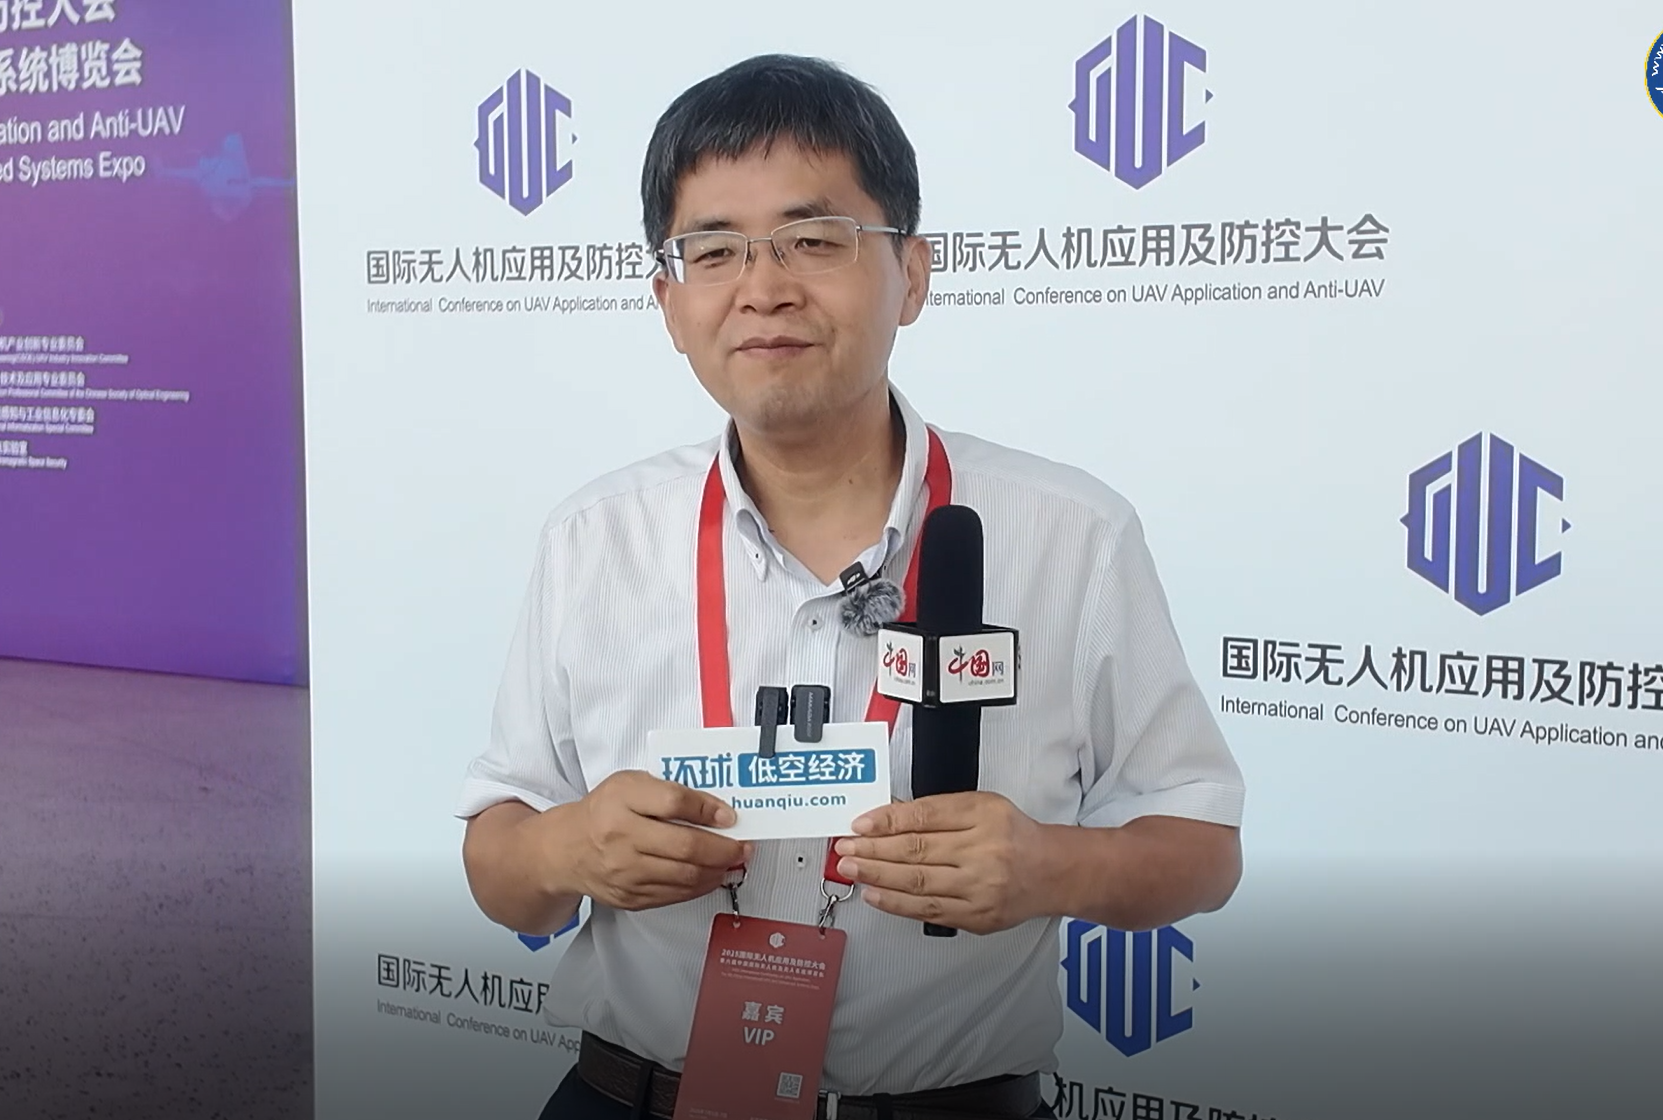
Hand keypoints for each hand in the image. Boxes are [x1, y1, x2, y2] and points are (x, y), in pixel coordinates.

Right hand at [559, 770, 750, 911]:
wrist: (567, 850)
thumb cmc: (604, 812)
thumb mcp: (631, 784)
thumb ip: (670, 790)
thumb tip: (716, 809)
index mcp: (621, 801)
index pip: (672, 803)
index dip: (707, 809)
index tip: (729, 815)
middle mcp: (621, 838)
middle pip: (685, 847)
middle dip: (724, 848)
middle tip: (743, 845)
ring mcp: (626, 873)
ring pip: (685, 876)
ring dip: (718, 870)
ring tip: (734, 860)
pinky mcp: (631, 897)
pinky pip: (676, 895)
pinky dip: (701, 886)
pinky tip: (712, 875)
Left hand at [832, 792, 1049, 934]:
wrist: (1051, 872)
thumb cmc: (1013, 835)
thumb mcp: (981, 806)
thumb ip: (936, 810)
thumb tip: (888, 816)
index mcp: (984, 816)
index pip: (925, 816)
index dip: (888, 820)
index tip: (861, 824)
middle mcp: (983, 852)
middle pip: (917, 850)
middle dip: (873, 850)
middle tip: (845, 848)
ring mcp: (980, 888)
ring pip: (918, 883)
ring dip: (878, 876)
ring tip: (852, 869)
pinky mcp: (976, 917)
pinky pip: (928, 910)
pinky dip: (896, 903)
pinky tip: (875, 894)